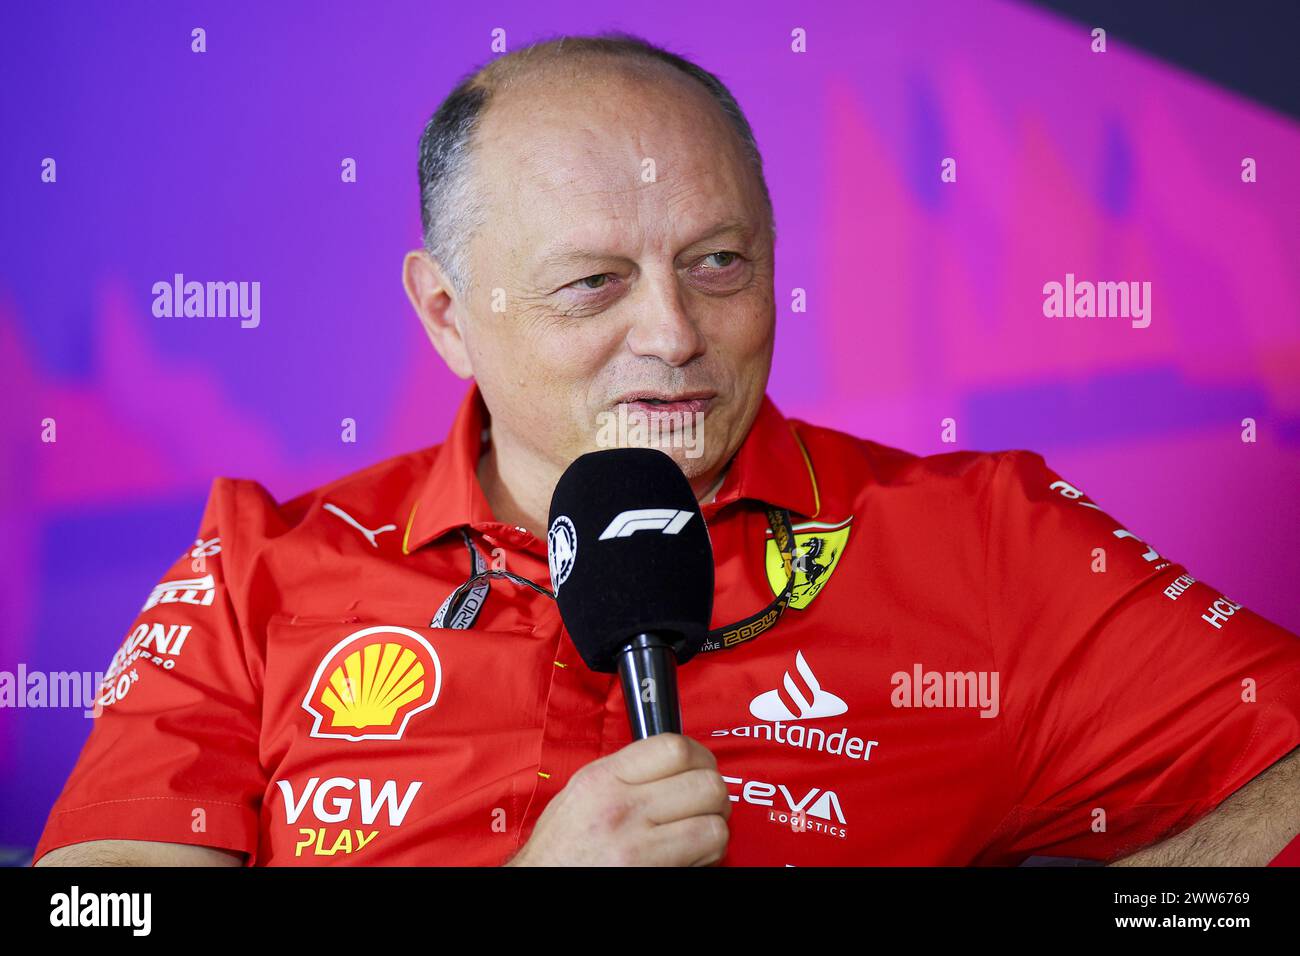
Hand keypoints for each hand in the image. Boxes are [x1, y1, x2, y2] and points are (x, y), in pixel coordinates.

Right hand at [506, 733, 730, 865]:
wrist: (542, 882)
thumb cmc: (560, 849)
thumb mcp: (581, 793)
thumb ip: (623, 772)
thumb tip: (671, 760)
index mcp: (603, 778)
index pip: (674, 748)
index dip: (700, 756)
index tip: (699, 767)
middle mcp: (620, 806)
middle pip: (704, 783)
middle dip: (713, 793)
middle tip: (704, 803)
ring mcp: (636, 843)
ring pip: (714, 821)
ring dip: (714, 826)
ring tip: (697, 832)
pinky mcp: (650, 870)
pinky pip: (707, 852)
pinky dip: (708, 854)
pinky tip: (690, 854)